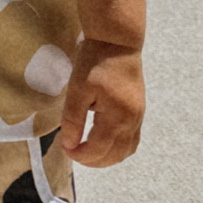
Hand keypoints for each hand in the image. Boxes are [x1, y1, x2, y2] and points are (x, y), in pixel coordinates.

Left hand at [58, 40, 143, 167]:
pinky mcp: (139, 111)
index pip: (98, 149)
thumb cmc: (95, 61)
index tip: (64, 148)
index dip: (80, 154)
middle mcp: (132, 121)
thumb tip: (69, 144)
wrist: (117, 41)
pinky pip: (132, 140)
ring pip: (126, 150)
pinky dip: (118, 148)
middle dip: (93, 160)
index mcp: (117, 116)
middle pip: (115, 155)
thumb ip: (73, 119)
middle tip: (73, 152)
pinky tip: (104, 143)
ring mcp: (138, 116)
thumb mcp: (78, 89)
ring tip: (87, 152)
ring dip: (107, 157)